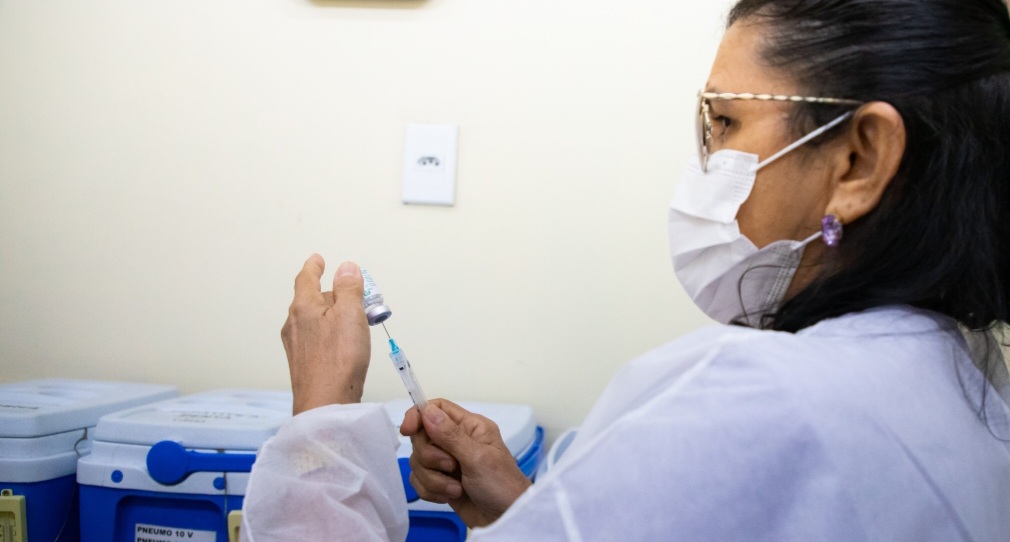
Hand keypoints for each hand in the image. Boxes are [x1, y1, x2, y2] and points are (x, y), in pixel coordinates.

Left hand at [281, 255, 370, 414]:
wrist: (326, 403)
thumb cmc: (339, 358)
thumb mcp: (350, 314)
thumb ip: (348, 289)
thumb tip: (345, 267)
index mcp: (303, 307)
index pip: (306, 279)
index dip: (314, 267)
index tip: (318, 259)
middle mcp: (294, 325)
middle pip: (311, 300)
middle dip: (331, 295)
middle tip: (355, 296)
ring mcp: (296, 346)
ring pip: (315, 320)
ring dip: (332, 315)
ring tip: (355, 321)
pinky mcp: (304, 364)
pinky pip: (317, 338)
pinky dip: (330, 333)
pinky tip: (344, 345)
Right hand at [400, 399, 531, 527]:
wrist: (506, 518)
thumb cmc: (501, 485)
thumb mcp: (478, 458)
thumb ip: (450, 435)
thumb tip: (426, 411)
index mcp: (470, 426)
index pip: (437, 408)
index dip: (418, 415)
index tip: (408, 431)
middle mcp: (457, 441)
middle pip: (422, 436)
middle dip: (431, 457)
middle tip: (452, 467)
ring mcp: (448, 462)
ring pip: (419, 461)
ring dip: (434, 479)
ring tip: (457, 488)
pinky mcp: (441, 482)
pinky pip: (420, 480)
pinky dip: (431, 490)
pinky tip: (450, 496)